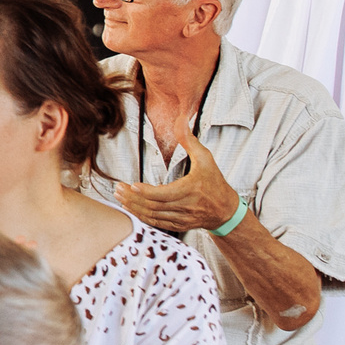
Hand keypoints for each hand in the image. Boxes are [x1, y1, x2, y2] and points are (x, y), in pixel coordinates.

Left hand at [115, 114, 242, 234]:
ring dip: (134, 207)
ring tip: (120, 196)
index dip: (147, 192)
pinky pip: (157, 223)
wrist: (226, 210)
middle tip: (118, 188)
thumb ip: (189, 140)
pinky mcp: (178, 225)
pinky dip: (142, 217)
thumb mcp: (206, 159)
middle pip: (154, 206)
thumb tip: (181, 119)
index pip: (165, 194)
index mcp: (191, 190)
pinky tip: (130, 208)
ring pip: (153, 216)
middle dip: (133, 198)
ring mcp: (181, 218)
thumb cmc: (215, 182)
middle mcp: (186, 207)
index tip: (132, 185)